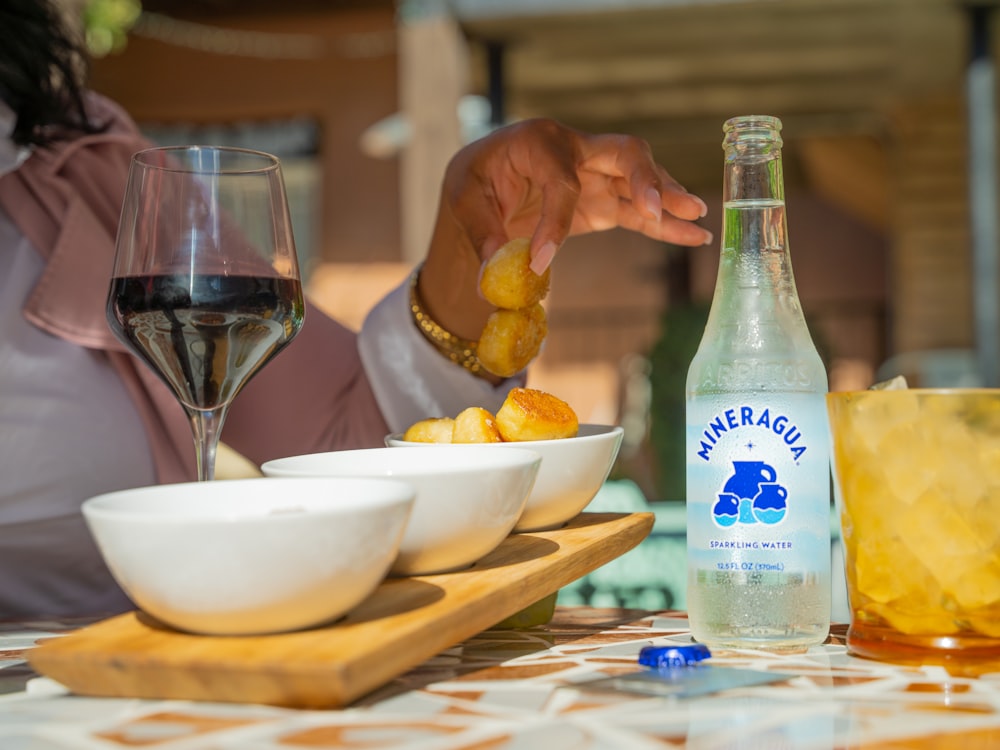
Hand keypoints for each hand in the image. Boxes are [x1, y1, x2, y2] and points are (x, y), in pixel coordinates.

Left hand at [418, 118, 712, 351]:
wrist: (485, 180)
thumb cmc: (475, 181)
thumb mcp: (464, 200)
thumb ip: (482, 231)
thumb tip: (495, 270)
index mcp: (539, 141)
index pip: (560, 181)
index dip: (552, 223)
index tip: (539, 261)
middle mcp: (576, 149)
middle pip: (624, 153)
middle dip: (644, 178)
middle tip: (657, 207)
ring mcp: (595, 174)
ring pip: (640, 181)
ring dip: (668, 200)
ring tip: (696, 218)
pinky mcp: (602, 200)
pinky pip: (638, 211)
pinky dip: (663, 225)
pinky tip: (692, 235)